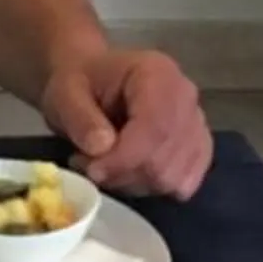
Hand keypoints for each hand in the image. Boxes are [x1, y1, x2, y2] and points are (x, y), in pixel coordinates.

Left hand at [39, 40, 211, 201]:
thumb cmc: (80, 83)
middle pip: (166, 157)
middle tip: (89, 165)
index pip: (156, 127)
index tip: (93, 171)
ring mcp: (196, 123)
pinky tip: (129, 171)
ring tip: (106, 165)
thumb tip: (102, 148)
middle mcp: (186, 97)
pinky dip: (152, 187)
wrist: (92, 81)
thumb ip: (80, 118)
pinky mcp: (198, 148)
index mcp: (157, 74)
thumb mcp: (65, 93)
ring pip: (174, 177)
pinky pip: (184, 183)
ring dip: (134, 182)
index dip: (125, 159)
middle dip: (124, 173)